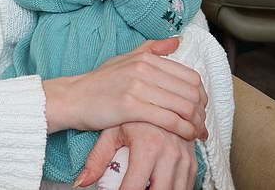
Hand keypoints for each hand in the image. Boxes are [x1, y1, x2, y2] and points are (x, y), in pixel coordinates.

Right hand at [42, 38, 206, 138]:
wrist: (73, 98)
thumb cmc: (99, 82)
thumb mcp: (124, 59)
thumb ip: (151, 49)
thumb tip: (176, 40)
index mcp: (145, 57)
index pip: (189, 76)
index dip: (201, 95)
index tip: (200, 108)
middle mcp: (143, 68)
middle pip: (190, 92)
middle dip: (201, 111)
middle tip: (201, 124)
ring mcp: (136, 86)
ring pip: (182, 106)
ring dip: (195, 123)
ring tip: (196, 132)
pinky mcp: (130, 106)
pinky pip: (168, 119)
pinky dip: (183, 130)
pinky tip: (187, 136)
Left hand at [77, 123, 197, 189]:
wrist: (152, 94)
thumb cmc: (128, 113)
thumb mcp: (111, 132)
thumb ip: (97, 159)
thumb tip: (81, 181)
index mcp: (148, 145)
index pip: (134, 187)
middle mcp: (170, 152)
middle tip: (130, 188)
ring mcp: (184, 156)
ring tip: (144, 186)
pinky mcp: (193, 159)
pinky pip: (188, 184)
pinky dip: (175, 188)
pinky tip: (159, 185)